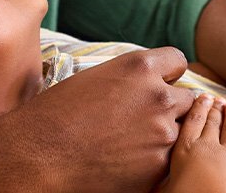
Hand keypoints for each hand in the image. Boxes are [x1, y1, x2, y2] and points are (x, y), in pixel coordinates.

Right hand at [21, 47, 195, 191]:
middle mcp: (159, 95)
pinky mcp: (158, 165)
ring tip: (131, 142)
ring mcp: (162, 132)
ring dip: (164, 134)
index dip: (168, 74)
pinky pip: (167, 158)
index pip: (178, 61)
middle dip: (170, 106)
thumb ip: (132, 77)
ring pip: (180, 130)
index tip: (160, 83)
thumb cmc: (57, 114)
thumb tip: (150, 82)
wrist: (39, 155)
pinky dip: (153, 159)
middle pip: (186, 97)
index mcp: (141, 67)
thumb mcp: (97, 77)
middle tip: (144, 118)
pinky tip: (127, 160)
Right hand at [162, 96, 225, 192]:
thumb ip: (159, 180)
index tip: (203, 95)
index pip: (192, 121)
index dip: (199, 106)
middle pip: (212, 122)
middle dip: (215, 108)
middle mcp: (208, 147)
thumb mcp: (163, 189)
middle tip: (218, 98)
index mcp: (185, 150)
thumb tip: (145, 178)